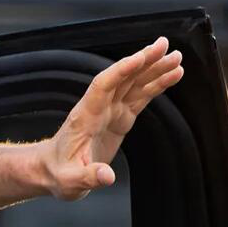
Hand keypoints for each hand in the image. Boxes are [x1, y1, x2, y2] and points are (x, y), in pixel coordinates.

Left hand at [44, 37, 184, 200]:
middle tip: (164, 45)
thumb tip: (107, 176)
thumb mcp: (70, 181)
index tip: (140, 57)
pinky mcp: (119, 118)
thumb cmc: (58, 174)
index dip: (120, 71)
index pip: (102, 86)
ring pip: (133, 84)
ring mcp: (109, 112)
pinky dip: (156, 86)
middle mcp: (98, 108)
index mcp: (85, 117)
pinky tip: (172, 75)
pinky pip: (140, 97)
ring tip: (175, 57)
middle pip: (122, 78)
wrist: (52, 171)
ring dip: (154, 69)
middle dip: (142, 61)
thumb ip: (88, 177)